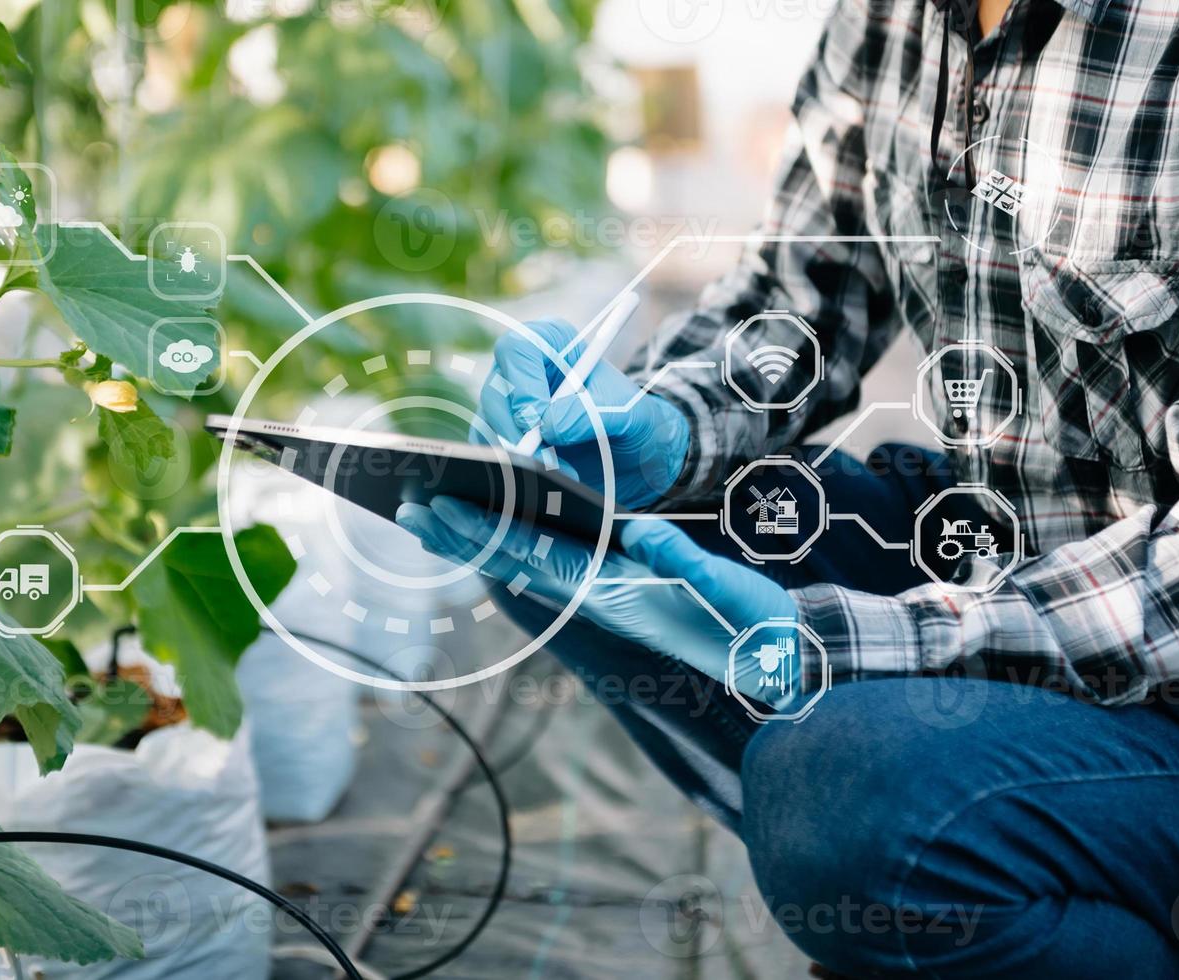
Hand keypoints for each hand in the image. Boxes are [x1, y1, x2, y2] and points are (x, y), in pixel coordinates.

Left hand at [396, 497, 800, 706]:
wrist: (770, 664)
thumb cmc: (751, 628)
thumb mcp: (729, 594)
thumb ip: (688, 568)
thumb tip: (643, 532)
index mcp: (613, 591)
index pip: (532, 555)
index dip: (481, 530)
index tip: (433, 507)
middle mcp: (596, 594)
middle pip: (514, 558)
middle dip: (461, 533)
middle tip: (408, 506)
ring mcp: (603, 594)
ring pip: (526, 562)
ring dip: (480, 538)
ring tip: (434, 514)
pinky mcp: (617, 590)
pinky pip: (552, 563)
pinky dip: (516, 542)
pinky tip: (498, 530)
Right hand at [475, 318, 690, 509]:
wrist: (635, 453)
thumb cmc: (633, 420)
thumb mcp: (628, 414)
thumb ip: (591, 414)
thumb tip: (549, 427)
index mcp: (552, 343)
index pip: (518, 349)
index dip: (523, 385)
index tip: (540, 420)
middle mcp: (521, 370)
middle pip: (495, 392)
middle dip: (518, 432)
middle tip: (547, 460)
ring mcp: (507, 405)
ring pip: (487, 426)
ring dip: (518, 456)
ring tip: (561, 474)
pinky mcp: (502, 438)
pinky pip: (489, 454)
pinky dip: (512, 472)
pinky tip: (544, 483)